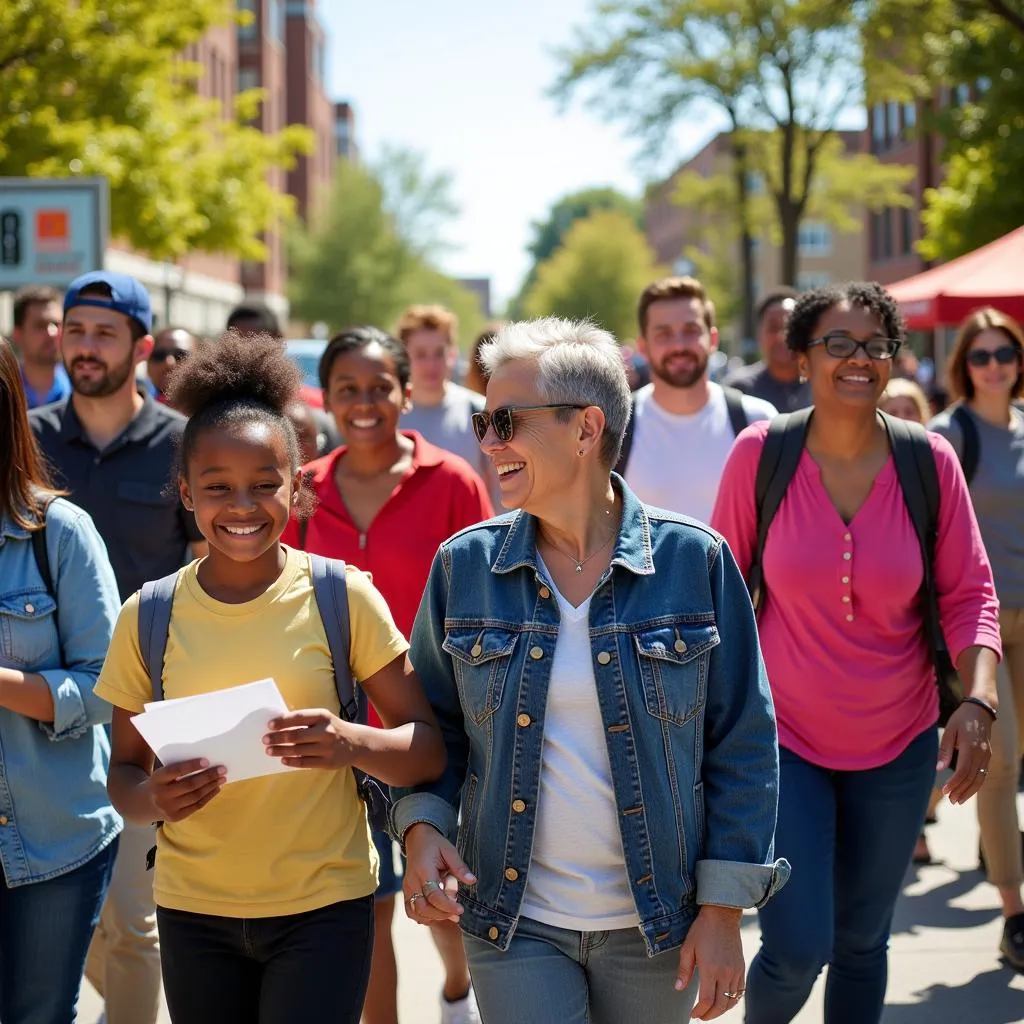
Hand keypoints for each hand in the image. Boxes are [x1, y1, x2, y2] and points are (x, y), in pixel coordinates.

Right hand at [147, 758, 225, 821]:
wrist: (141, 804)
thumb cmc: (158, 783)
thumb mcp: (161, 774)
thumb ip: (178, 769)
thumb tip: (206, 764)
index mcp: (157, 779)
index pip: (175, 771)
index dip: (191, 766)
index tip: (206, 761)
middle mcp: (161, 795)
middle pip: (189, 785)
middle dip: (208, 776)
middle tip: (222, 769)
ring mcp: (168, 808)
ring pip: (194, 796)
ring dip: (211, 786)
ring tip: (222, 778)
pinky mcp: (175, 817)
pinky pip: (195, 806)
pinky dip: (208, 797)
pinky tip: (216, 788)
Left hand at [263, 709, 353, 768]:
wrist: (357, 743)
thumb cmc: (333, 728)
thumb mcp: (323, 718)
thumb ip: (305, 720)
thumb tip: (279, 724)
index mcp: (323, 716)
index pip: (299, 717)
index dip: (282, 721)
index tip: (269, 725)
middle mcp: (326, 731)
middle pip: (296, 736)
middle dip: (277, 738)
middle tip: (265, 740)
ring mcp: (327, 748)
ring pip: (298, 750)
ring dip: (281, 751)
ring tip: (269, 750)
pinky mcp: (327, 762)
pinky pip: (305, 763)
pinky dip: (292, 761)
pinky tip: (283, 760)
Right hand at [402, 822, 475, 925]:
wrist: (417, 838)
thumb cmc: (434, 844)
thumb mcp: (449, 850)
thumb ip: (459, 866)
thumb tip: (472, 881)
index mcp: (424, 870)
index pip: (433, 895)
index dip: (447, 906)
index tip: (461, 909)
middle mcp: (412, 881)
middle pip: (423, 907)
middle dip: (442, 914)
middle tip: (458, 914)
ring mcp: (407, 888)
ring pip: (416, 912)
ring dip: (433, 917)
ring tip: (450, 915)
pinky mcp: (406, 892)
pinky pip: (411, 911)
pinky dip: (423, 917)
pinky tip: (437, 914)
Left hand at [677, 905, 745, 1020]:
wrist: (722, 915)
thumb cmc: (702, 930)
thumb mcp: (688, 947)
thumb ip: (684, 970)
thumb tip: (678, 988)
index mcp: (710, 968)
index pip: (706, 1000)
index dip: (699, 1011)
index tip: (692, 1014)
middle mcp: (725, 973)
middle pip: (720, 1005)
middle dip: (709, 1015)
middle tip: (700, 1016)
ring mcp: (735, 971)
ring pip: (731, 1000)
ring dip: (721, 1010)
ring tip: (710, 1011)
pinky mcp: (741, 968)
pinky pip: (739, 992)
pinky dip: (732, 1001)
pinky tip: (724, 1001)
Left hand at [938, 702, 993, 803]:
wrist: (980, 710)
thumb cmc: (961, 719)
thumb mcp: (949, 731)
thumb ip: (944, 750)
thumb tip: (938, 769)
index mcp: (970, 747)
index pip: (963, 771)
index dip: (954, 783)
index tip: (945, 791)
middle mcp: (981, 753)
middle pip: (972, 778)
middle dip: (961, 790)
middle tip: (951, 800)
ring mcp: (987, 756)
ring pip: (980, 778)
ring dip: (970, 791)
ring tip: (959, 800)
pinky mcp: (988, 756)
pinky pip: (983, 774)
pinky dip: (976, 784)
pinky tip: (968, 791)